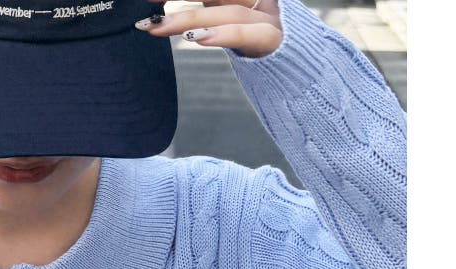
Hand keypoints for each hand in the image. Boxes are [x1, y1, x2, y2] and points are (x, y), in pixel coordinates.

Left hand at [135, 0, 282, 58]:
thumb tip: (170, 21)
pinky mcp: (276, 41)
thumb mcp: (237, 29)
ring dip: (188, 19)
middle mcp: (259, 2)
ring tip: (157, 28)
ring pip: (226, 12)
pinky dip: (222, 34)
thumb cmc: (267, 53)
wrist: (308, 75)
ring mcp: (270, 18)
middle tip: (146, 7)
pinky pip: (248, 34)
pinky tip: (196, 38)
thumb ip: (212, 17)